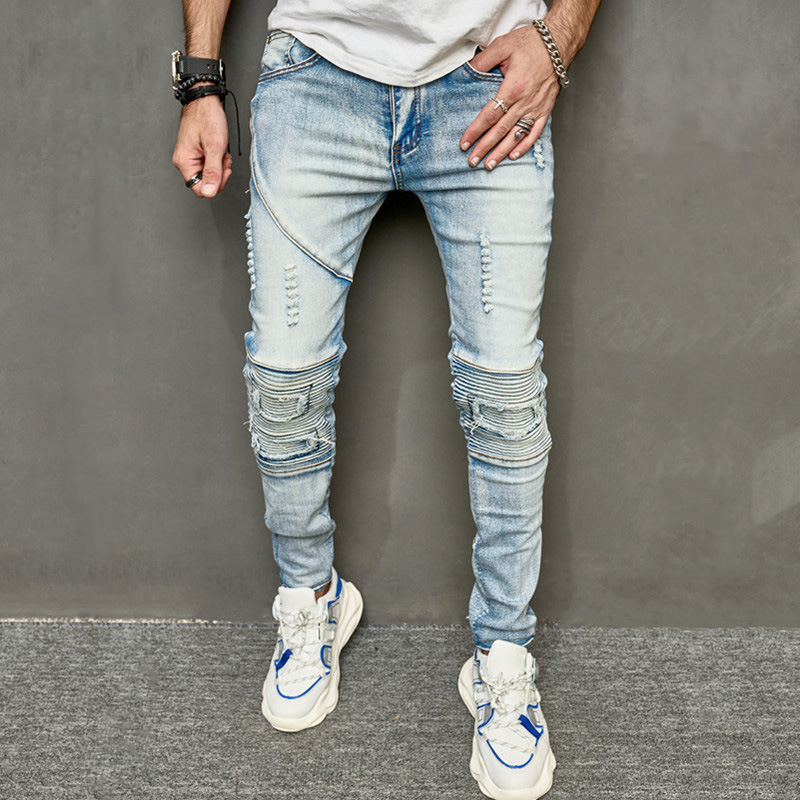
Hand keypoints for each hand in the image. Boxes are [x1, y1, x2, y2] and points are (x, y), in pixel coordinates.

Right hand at [172, 95, 232, 197]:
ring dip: (218, 166)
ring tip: (222, 152)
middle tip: (224, 159)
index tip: (223, 171)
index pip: (199, 189)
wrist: (204, 100)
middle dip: (218, 174)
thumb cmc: (207, 117)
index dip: (214, 185)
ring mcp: (189, 157)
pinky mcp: (195, 153)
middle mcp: (183, 161)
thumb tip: (209, 192)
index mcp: (184, 162)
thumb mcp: (215, 146)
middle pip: (204, 183)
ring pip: (207, 174)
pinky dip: (216, 160)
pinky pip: (207, 165)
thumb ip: (213, 171)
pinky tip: (219, 150)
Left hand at [460, 25, 561, 169]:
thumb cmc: (531, 43)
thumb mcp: (502, 46)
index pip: (489, 116)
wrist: (559, 42)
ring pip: (516, 135)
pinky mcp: (545, 110)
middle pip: (500, 131)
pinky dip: (524, 146)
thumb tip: (466, 70)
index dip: (475, 131)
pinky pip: (534, 132)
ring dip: (502, 152)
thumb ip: (482, 61)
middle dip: (485, 148)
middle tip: (472, 161)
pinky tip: (513, 156)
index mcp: (512, 88)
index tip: (464, 144)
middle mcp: (525, 102)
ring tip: (489, 165)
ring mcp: (536, 108)